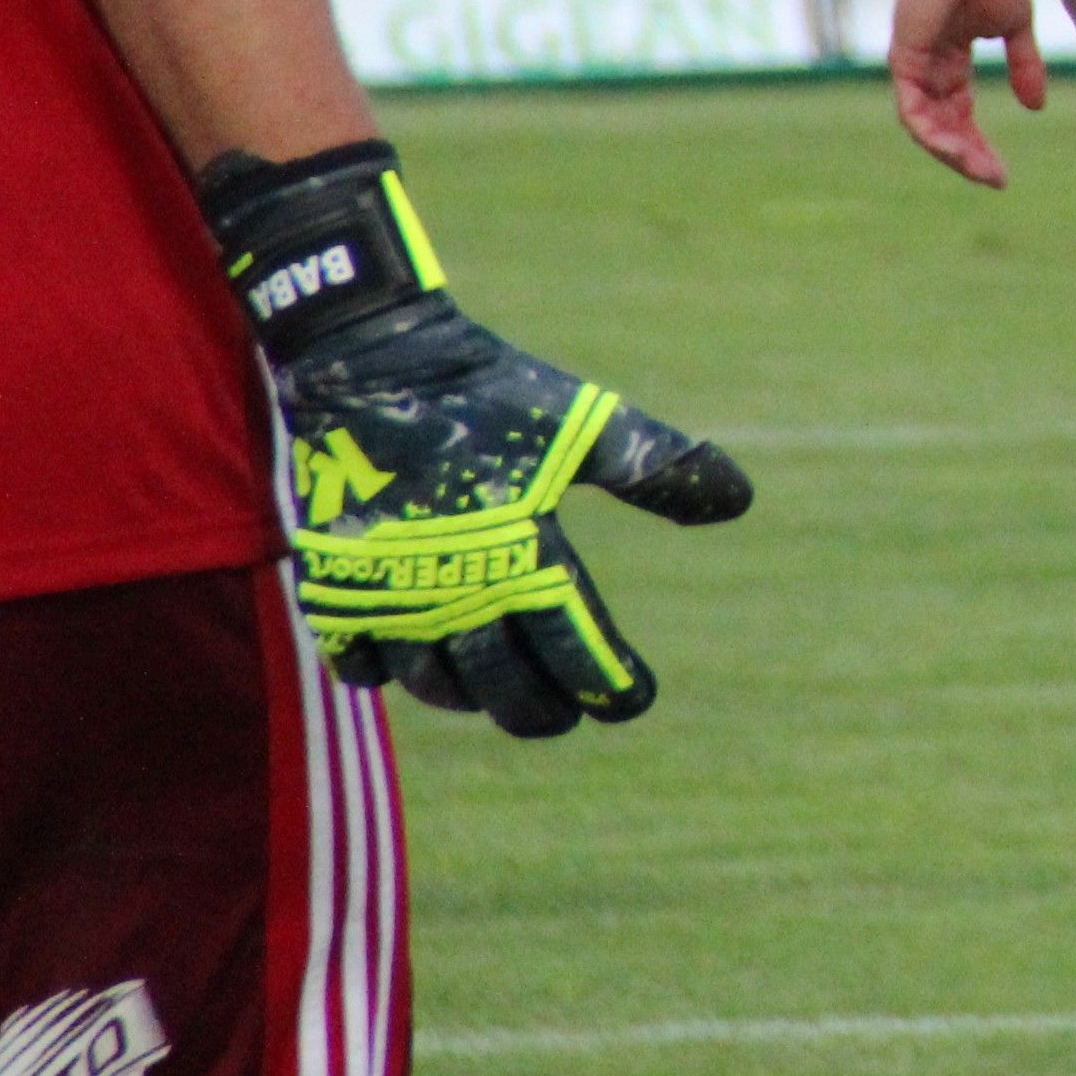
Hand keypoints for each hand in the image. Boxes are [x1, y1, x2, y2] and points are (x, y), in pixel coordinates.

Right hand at [203, 143, 751, 738]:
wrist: (372, 360)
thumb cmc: (489, 393)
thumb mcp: (586, 424)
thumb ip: (660, 470)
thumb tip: (742, 502)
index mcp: (521, 549)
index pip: (575, 644)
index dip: (608, 683)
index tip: (635, 701)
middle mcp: (452, 583)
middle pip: (501, 683)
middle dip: (541, 708)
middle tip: (567, 715)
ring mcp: (385, 592)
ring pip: (433, 681)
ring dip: (473, 697)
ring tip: (503, 694)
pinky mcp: (333, 585)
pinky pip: (360, 661)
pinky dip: (393, 674)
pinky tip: (419, 667)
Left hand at [887, 0, 1044, 187]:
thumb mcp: (1015, 25)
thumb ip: (1023, 64)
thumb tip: (1035, 107)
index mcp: (949, 60)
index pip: (959, 115)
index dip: (980, 144)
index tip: (1004, 172)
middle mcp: (926, 68)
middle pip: (943, 127)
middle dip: (968, 157)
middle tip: (995, 179)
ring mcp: (912, 64)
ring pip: (925, 127)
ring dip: (953, 153)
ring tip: (982, 172)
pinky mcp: (904, 57)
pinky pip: (912, 110)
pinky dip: (932, 133)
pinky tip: (955, 149)